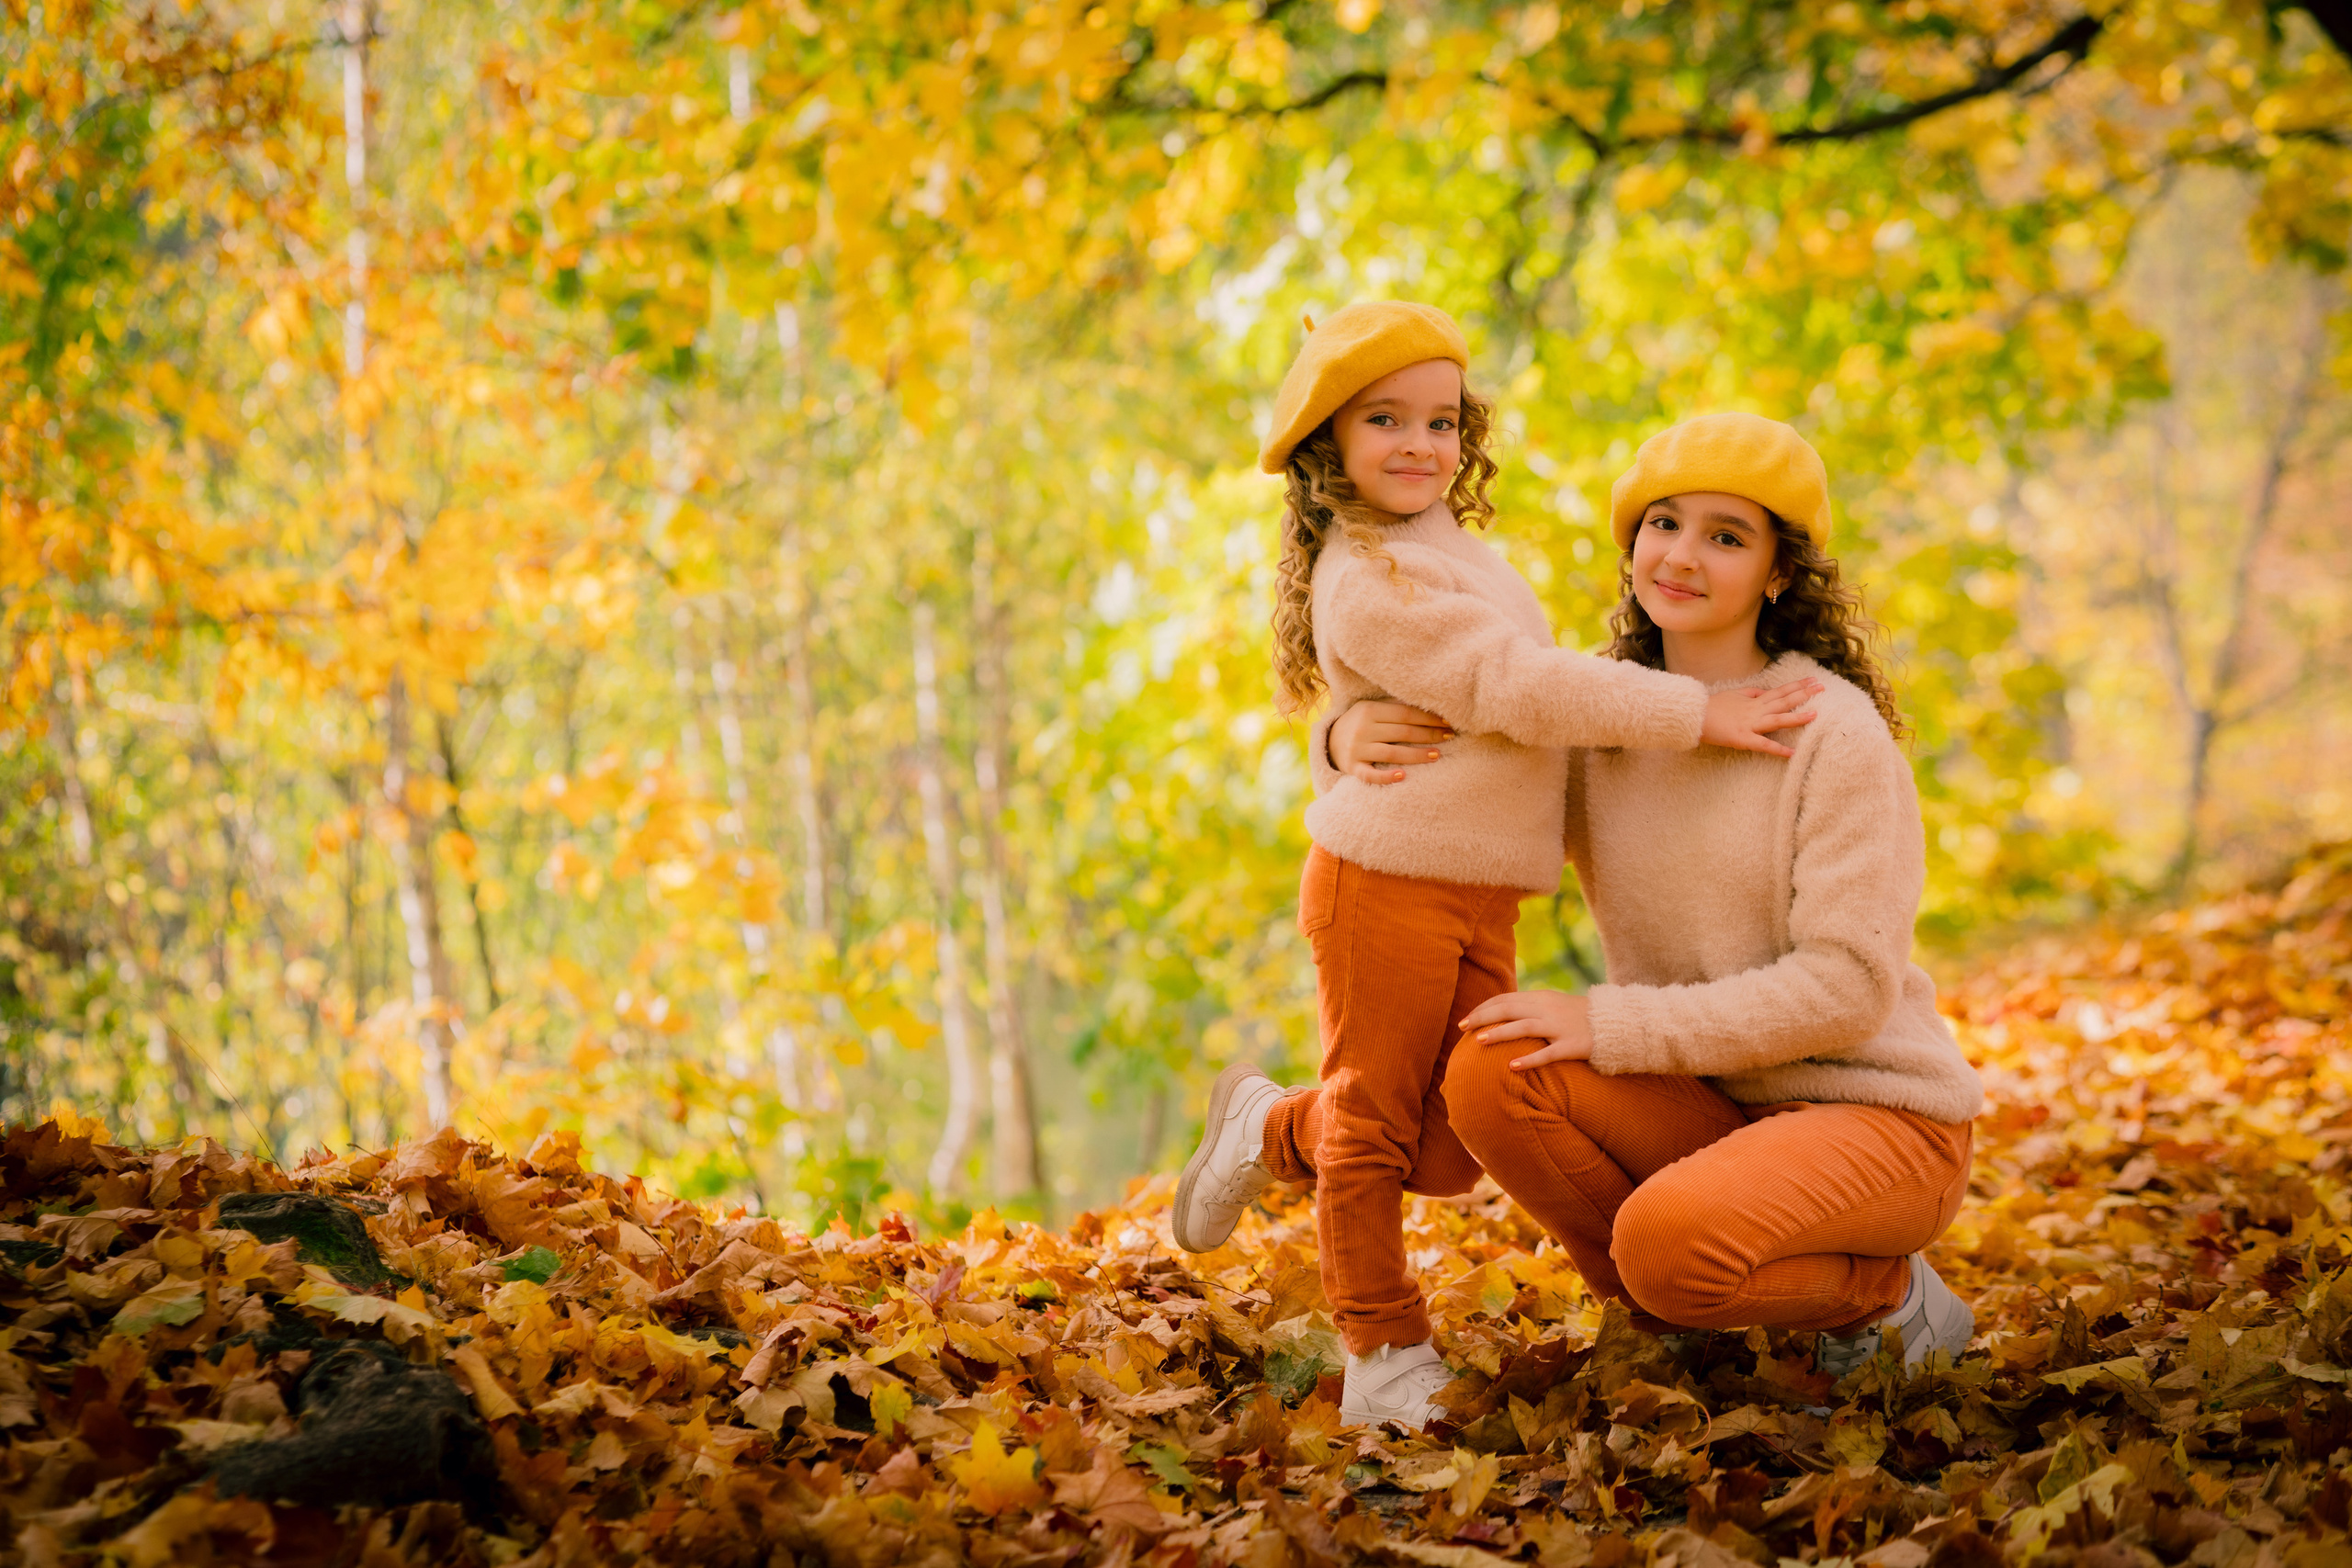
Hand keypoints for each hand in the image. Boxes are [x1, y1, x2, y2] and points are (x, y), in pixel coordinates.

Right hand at [1329, 700, 1455, 785]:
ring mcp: (1357, 749)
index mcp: (1369, 710)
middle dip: (1429, 735)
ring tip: (1436, 755)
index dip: (1429, 718)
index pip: (1406, 714)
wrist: (1329, 742)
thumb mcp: (1372, 709)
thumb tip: (1432, 708)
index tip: (1448, 722)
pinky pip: (1370, 775)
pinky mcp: (1353, 768)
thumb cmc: (1360, 724)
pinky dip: (1386, 776)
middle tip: (1449, 737)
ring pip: (1392, 753)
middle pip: (1403, 732)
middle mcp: (1362, 729)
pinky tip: (1403, 776)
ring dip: (1417, 755)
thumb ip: (1395, 707)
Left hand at [1457, 990, 1594, 1070]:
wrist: (1615, 1023)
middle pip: (1509, 1009)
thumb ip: (1529, 1006)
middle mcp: (1547, 1009)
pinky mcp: (1572, 1045)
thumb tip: (1500, 1012)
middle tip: (1462, 1027)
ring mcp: (1560, 1027)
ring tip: (1479, 1041)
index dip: (1483, 1008)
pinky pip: (1548, 1053)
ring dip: (1500, 1033)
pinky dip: (1529, 1059)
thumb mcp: (1552, 1004)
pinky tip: (1512, 1066)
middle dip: (1482, 1017)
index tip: (1465, 1018)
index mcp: (1540, 998)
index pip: (1505, 999)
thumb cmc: (1578, 1016)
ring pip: (1525, 1027)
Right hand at [1699, 678, 1822, 757]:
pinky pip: (1763, 745)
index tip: (1813, 679)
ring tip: (1815, 714)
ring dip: (1797, 717)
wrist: (1694, 716)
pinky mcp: (1743, 739)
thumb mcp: (1734, 694)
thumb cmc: (1712, 706)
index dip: (1798, 685)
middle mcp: (1755, 710)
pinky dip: (1778, 749)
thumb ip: (1752, 693)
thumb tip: (1765, 691)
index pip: (1780, 690)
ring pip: (1778, 719)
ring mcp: (1750, 724)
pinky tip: (1792, 753)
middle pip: (1784, 700)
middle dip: (1804, 694)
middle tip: (1822, 688)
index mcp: (1754, 700)